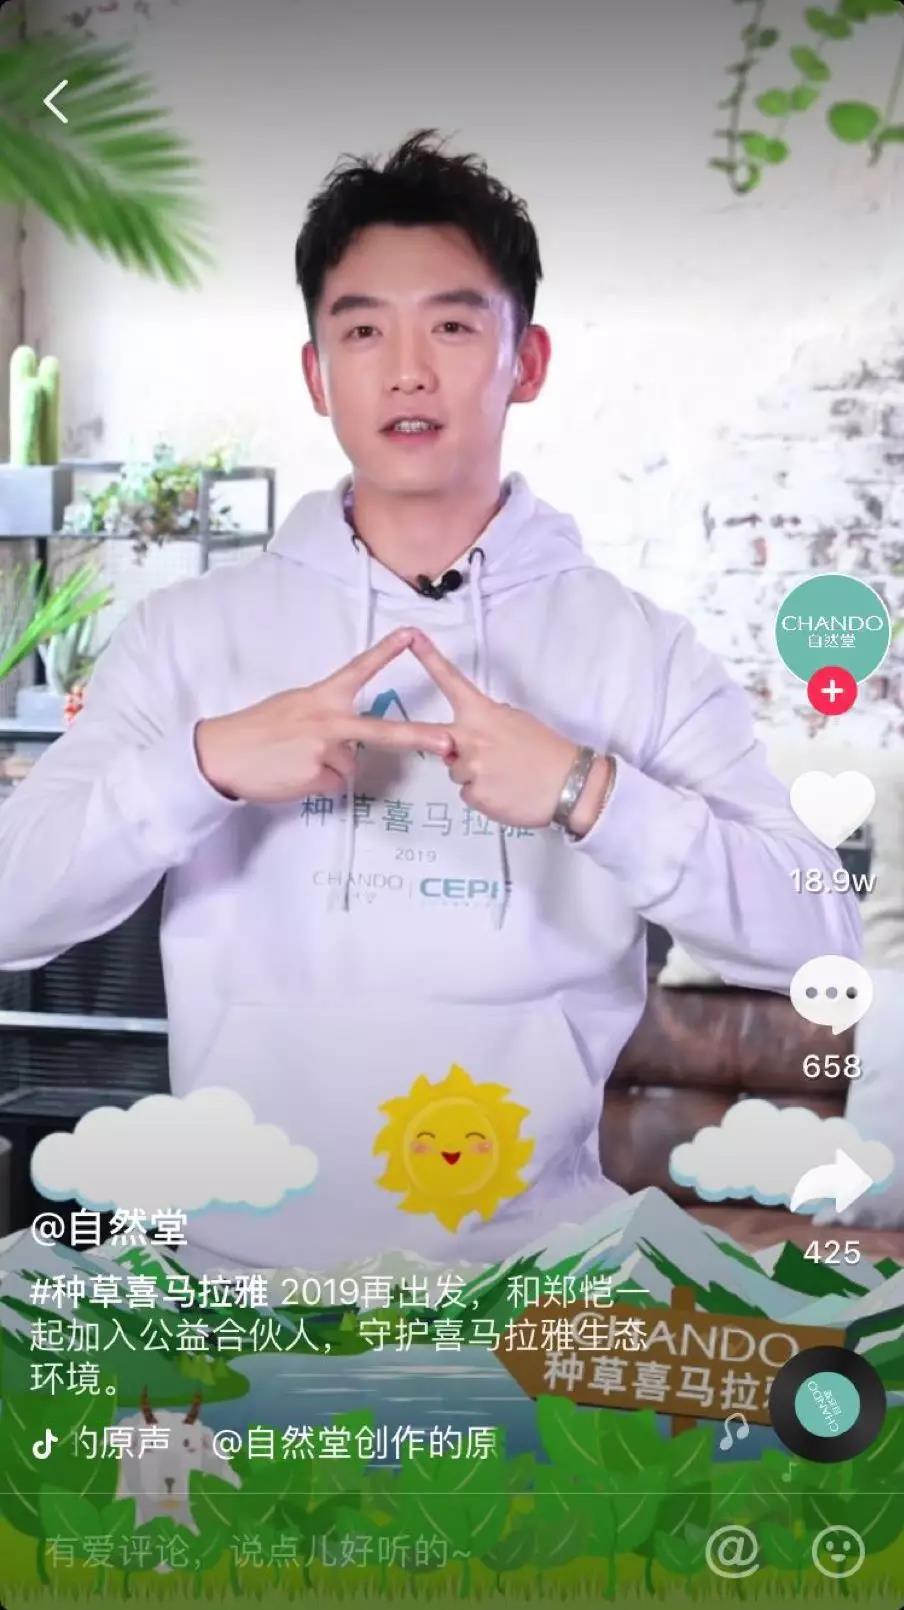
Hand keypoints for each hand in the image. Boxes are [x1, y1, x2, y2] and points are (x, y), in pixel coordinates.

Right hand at [195, 628, 453, 804]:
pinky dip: (316, 783)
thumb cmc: (258, 730)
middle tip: (448, 741)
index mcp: (321, 696)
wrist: (224, 753)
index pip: (359, 669)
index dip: (386, 651)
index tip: (411, 634)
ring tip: (297, 760)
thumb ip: (325, 714)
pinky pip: (332, 783)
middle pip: (382, 731)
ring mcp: (324, 748)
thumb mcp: (293, 708)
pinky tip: (294, 774)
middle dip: (419, 737)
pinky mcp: (316, 774)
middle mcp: (327, 719)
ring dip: (330, 767)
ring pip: (349, 765)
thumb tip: (347, 736)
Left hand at [406, 628, 594, 828]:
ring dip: (473, 774)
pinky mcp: (475, 795)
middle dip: (438, 742)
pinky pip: (468, 793)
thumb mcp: (518, 721)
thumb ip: (486, 721)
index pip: (451, 681)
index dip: (428, 658)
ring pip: (456, 770)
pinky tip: (505, 791)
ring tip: (505, 775)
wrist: (571, 785)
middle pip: (433, 738)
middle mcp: (471, 737)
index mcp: (483, 713)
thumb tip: (467, 731)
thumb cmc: (546, 751)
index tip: (410, 636)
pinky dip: (483, 794)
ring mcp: (470, 768)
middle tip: (461, 747)